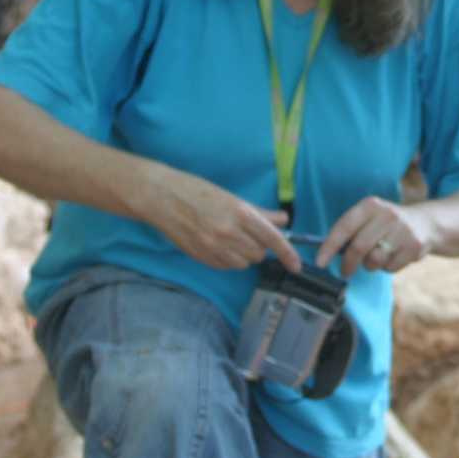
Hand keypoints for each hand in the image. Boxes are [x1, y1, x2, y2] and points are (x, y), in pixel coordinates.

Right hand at [151, 171, 299, 271]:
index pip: (272, 239)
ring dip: (244, 255)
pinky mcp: (201, 256)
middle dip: (260, 247)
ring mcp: (213, 247)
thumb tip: (282, 220)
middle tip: (250, 234)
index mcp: (239, 213)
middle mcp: (228, 232)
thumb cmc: (196, 191)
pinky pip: (226, 266)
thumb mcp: (232, 197)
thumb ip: (259, 213)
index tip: (297, 265)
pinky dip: (229, 259)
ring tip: (232, 238)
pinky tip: (220, 245)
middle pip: (259, 254)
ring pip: (243, 263)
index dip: (288, 254)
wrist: (161, 197)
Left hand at [316, 198, 427, 277]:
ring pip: (374, 260)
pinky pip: (390, 268)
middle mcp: (387, 215)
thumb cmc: (387, 223)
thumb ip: (350, 230)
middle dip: (348, 264)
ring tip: (377, 256)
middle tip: (345, 271)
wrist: (425, 223)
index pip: (344, 227)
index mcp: (371, 205)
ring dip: (370, 265)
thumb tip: (326, 253)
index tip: (319, 262)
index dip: (329, 246)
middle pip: (358, 248)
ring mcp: (403, 231)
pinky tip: (393, 256)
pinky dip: (387, 267)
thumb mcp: (370, 216)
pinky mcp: (414, 246)